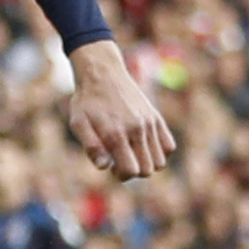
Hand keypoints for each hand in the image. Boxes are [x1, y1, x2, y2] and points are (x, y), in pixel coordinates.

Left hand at [66, 41, 175, 180]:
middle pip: (147, 170)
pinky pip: (169, 146)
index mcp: (116, 134)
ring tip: (130, 153)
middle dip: (133, 172)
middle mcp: (137, 130)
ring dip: (147, 164)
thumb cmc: (86, 101)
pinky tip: (143, 146)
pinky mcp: (157, 118)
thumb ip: (91, 147)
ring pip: (160, 161)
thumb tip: (104, 167)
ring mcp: (149, 124)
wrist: (102, 73)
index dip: (121, 175)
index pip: (131, 171)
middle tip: (119, 160)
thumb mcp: (78, 123)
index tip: (112, 168)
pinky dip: (160, 153)